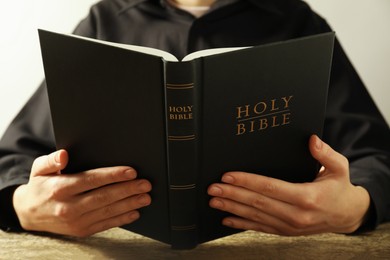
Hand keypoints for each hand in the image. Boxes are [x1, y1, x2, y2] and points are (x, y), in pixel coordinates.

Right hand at [13, 149, 151, 236]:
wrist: (28, 214)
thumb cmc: (40, 186)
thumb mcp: (39, 169)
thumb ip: (51, 160)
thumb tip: (64, 155)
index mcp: (60, 188)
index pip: (92, 180)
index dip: (113, 175)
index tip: (131, 171)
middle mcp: (68, 206)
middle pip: (104, 196)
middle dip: (128, 190)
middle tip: (146, 184)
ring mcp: (76, 221)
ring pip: (108, 211)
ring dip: (129, 204)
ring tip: (145, 198)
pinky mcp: (81, 231)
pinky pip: (105, 224)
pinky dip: (122, 219)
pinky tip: (134, 212)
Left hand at [208, 135, 369, 234]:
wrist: (347, 215)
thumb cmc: (339, 188)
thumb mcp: (339, 167)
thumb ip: (325, 153)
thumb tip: (312, 139)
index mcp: (307, 197)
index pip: (270, 187)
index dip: (247, 181)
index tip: (228, 175)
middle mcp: (296, 215)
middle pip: (258, 202)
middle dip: (232, 194)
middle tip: (213, 188)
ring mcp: (290, 226)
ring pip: (255, 217)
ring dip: (232, 208)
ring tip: (214, 201)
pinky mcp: (285, 231)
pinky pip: (260, 228)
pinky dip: (242, 224)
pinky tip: (227, 219)